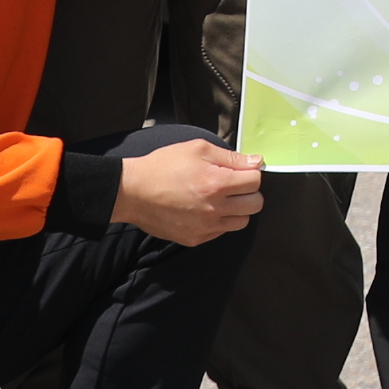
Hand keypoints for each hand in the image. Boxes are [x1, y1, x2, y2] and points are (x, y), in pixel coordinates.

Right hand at [111, 134, 264, 245]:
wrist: (132, 191)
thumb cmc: (163, 166)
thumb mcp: (197, 149)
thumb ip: (230, 157)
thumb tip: (256, 162)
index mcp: (217, 183)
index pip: (255, 181)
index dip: (251, 172)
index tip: (243, 171)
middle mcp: (214, 209)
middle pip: (255, 204)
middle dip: (249, 192)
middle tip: (234, 185)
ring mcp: (205, 227)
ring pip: (241, 222)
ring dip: (237, 209)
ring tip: (221, 198)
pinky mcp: (194, 239)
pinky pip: (220, 232)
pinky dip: (219, 221)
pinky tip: (205, 209)